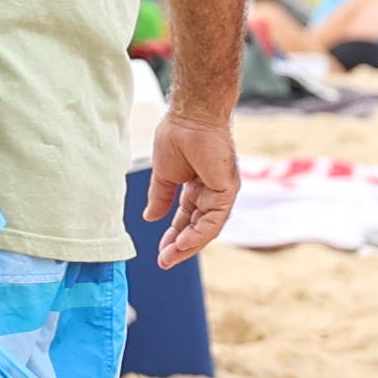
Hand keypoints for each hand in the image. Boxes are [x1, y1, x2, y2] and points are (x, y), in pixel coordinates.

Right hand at [147, 107, 241, 266]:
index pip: (186, 218)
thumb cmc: (178, 134)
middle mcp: (211, 191)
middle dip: (179, 245)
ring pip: (207, 228)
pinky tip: (183, 244)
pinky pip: (214, 219)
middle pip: (197, 227)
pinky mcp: (227, 189)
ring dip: (188, 245)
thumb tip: (150, 217)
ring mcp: (221, 191)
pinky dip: (199, 234)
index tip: (160, 252)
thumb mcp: (164, 174)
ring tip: (170, 257)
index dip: (173, 235)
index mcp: (197, 186)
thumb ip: (160, 197)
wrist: (189, 115)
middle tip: (164, 261)